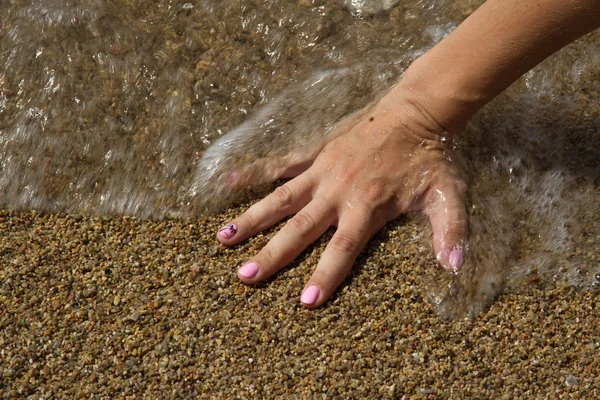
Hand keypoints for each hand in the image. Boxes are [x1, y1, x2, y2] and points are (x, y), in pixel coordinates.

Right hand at [216, 87, 467, 307]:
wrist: (419, 110)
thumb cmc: (432, 156)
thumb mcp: (448, 197)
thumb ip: (449, 233)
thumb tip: (453, 269)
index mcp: (367, 207)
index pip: (342, 249)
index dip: (325, 276)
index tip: (304, 303)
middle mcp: (338, 192)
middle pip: (300, 228)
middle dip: (273, 254)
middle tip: (245, 276)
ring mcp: (323, 170)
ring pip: (281, 198)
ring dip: (252, 218)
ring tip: (224, 239)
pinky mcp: (316, 152)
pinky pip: (281, 163)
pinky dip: (256, 172)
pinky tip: (228, 180)